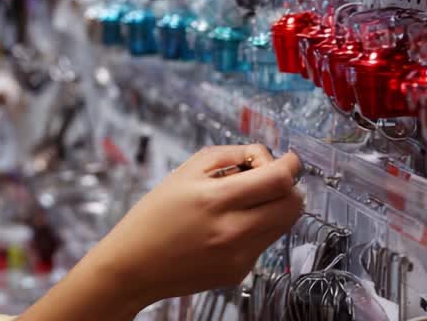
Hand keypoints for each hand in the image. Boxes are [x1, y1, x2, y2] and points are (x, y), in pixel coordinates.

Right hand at [83, 144, 303, 309]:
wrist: (134, 266)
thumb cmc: (153, 216)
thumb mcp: (185, 171)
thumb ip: (229, 155)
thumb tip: (264, 156)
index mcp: (216, 200)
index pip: (278, 180)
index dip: (291, 164)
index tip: (290, 159)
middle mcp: (233, 231)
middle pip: (292, 205)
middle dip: (289, 186)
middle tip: (270, 178)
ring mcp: (239, 256)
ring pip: (284, 224)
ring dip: (275, 206)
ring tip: (246, 200)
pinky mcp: (239, 272)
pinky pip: (265, 242)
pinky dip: (257, 227)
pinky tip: (229, 224)